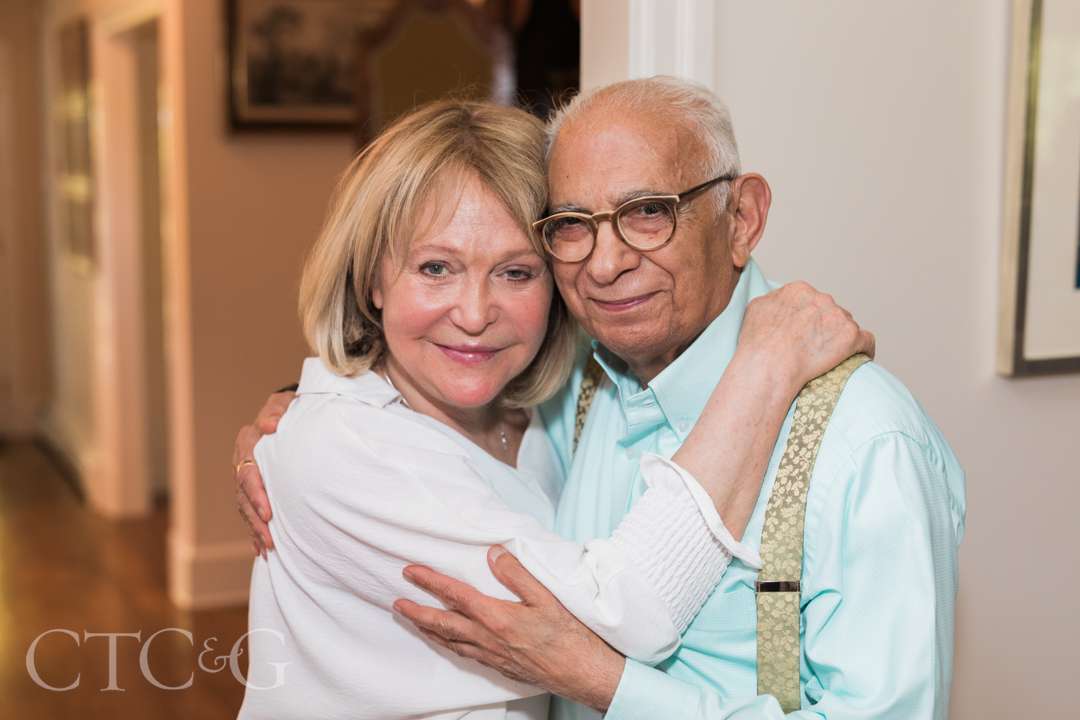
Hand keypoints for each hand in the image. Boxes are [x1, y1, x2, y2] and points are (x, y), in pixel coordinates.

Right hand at [232, 390, 293, 556]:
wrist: (288, 414)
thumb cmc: (290, 408)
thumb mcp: (284, 404)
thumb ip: (277, 411)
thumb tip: (269, 425)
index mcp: (247, 443)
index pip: (248, 472)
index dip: (257, 494)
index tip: (269, 512)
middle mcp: (242, 462)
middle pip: (244, 496)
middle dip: (256, 519)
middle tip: (271, 538)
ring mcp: (245, 477)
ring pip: (245, 507)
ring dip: (255, 529)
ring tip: (268, 548)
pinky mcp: (252, 489)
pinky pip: (249, 512)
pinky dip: (255, 531)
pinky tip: (261, 549)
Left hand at [394, 546, 624, 711]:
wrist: (580, 671)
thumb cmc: (567, 634)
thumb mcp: (545, 596)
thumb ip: (516, 574)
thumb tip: (493, 554)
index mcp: (496, 616)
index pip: (454, 595)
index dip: (430, 582)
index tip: (410, 572)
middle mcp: (487, 637)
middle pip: (442, 624)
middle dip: (417, 612)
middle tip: (398, 603)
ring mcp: (491, 654)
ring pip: (449, 642)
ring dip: (427, 630)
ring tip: (413, 621)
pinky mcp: (498, 666)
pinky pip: (463, 654)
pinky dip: (447, 645)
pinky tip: (447, 642)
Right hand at [738, 281, 874, 393]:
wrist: (769, 365)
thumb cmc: (758, 343)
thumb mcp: (756, 309)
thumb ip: (773, 301)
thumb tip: (780, 302)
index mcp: (799, 290)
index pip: (812, 300)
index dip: (809, 317)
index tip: (805, 331)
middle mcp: (821, 298)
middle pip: (830, 311)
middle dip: (826, 326)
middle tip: (815, 346)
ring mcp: (838, 316)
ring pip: (846, 325)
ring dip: (840, 338)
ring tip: (831, 356)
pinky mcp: (851, 336)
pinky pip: (866, 341)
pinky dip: (863, 349)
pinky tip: (858, 357)